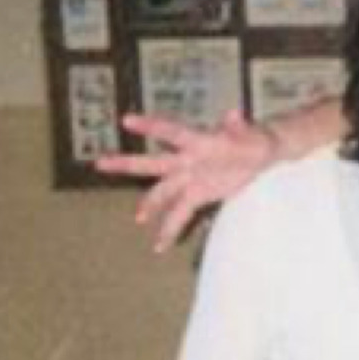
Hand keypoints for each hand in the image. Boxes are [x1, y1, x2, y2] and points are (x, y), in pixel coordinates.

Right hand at [94, 109, 278, 252]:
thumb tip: (233, 113)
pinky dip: (170, 229)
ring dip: (149, 205)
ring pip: (162, 192)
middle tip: (100, 163)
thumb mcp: (250, 134)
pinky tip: (160, 246)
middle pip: (153, 163)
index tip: (125, 120)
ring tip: (139, 219)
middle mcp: (186, 159)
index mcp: (197, 140)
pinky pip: (179, 214)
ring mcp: (189, 178)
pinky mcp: (197, 195)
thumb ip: (238, 127)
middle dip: (127, 164)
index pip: (170, 132)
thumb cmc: (252, 139)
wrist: (259, 156)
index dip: (149, 126)